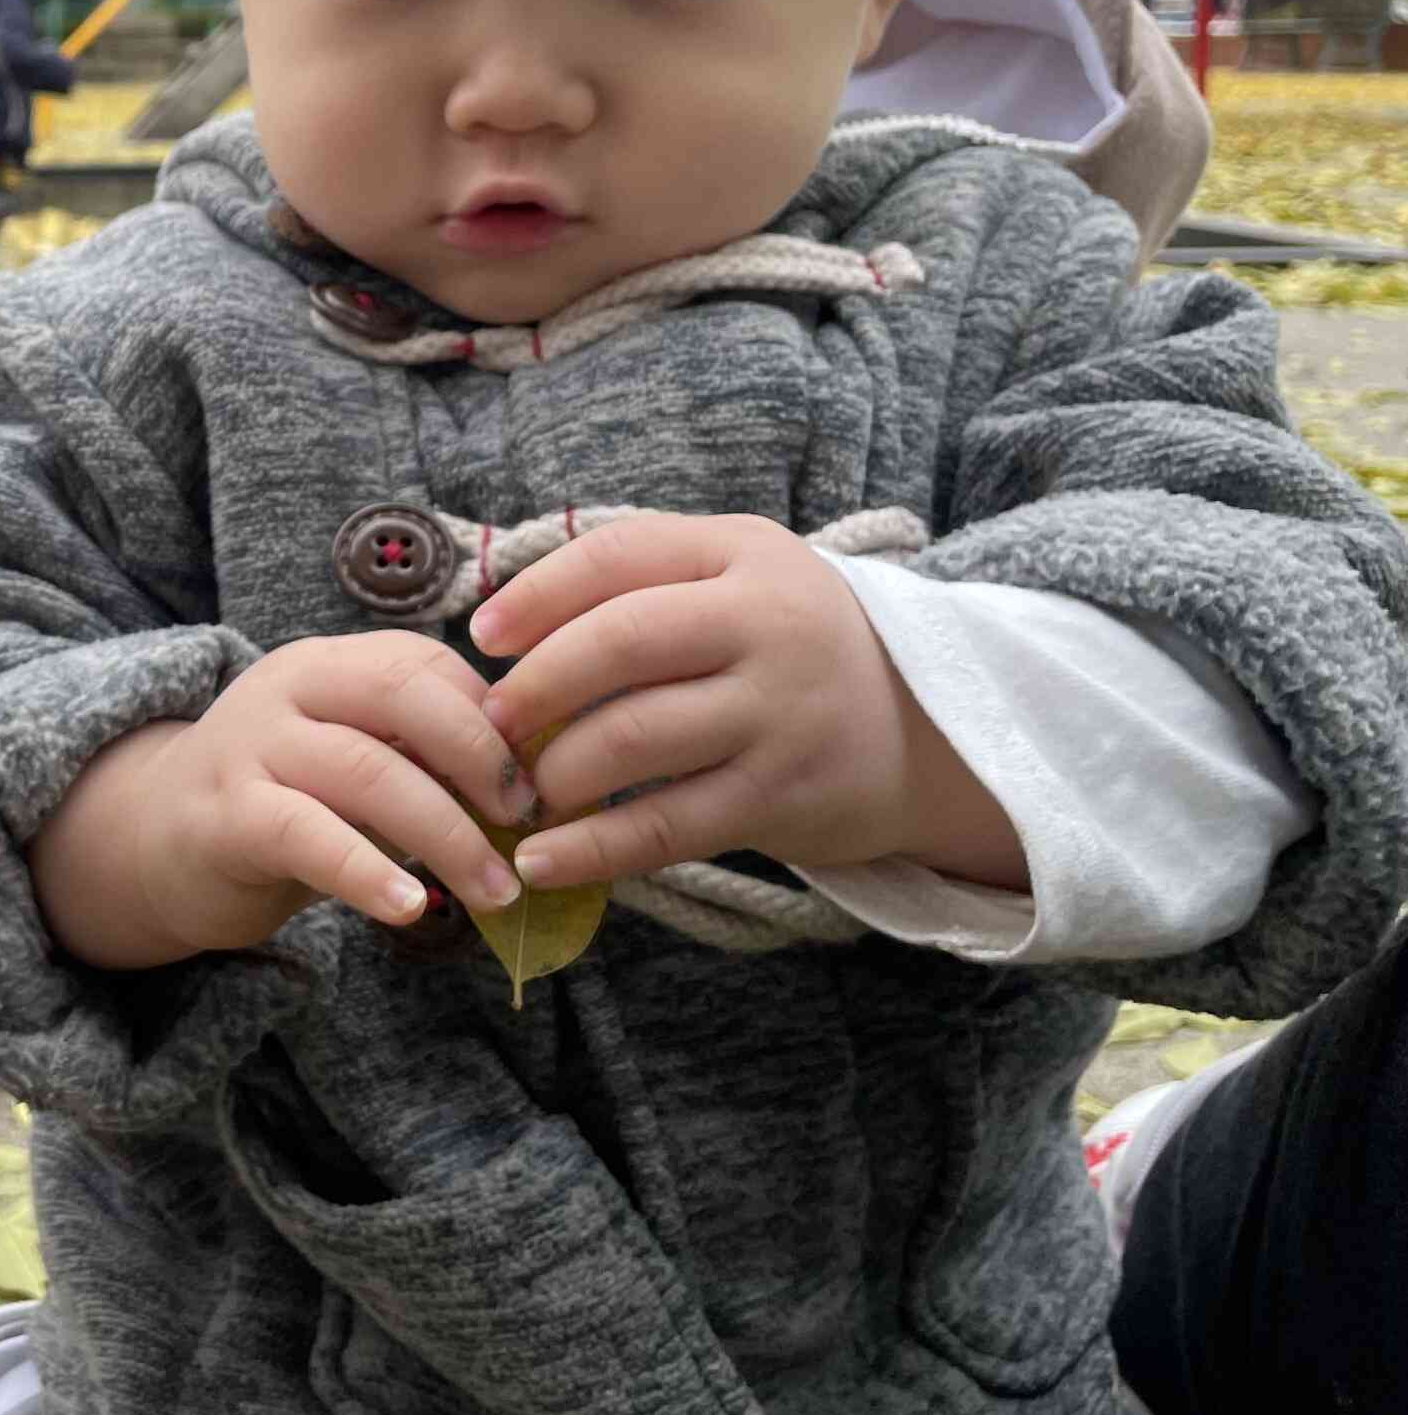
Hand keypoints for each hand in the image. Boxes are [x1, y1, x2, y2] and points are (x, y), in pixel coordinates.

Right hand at [31, 633, 529, 971]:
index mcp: (328, 664)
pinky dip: (369, 872)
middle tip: (529, 820)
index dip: (493, 715)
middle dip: (481, 755)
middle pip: (401, 693)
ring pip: (366, 771)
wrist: (154, 842)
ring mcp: (250, 748)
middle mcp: (287, 689)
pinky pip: (308, 837)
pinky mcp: (225, 817)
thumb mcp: (353, 763)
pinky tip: (414, 908)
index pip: (425, 662)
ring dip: (448, 833)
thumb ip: (421, 759)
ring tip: (496, 888)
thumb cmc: (282, 803)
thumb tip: (538, 791)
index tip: (542, 777)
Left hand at [473, 515, 1022, 892]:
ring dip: (555, 771)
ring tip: (519, 792)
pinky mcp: (784, 796)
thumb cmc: (793, 647)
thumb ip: (643, 580)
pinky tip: (541, 861)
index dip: (535, 596)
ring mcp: (779, 712)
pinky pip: (666, 826)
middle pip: (618, 643)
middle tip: (492, 726)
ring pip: (634, 737)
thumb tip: (503, 617)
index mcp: (742, 553)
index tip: (482, 637)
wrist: (933, 730)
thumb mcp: (739, 579)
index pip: (615, 557)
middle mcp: (767, 623)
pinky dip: (592, 848)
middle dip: (535, 689)